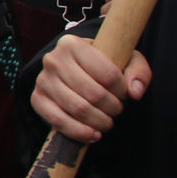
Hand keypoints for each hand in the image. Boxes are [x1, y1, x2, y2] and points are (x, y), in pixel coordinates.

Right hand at [30, 34, 150, 142]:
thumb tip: (135, 92)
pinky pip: (59, 122)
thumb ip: (138, 72)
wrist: (73, 68)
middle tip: (117, 110)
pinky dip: (80, 132)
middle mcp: (53, 59)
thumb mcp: (125, 59)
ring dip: (100, 122)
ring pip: (78, 109)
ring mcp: (43, 80)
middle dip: (112, 108)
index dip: (122, 90)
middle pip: (93, 94)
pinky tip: (94, 134)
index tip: (125, 94)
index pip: (107, 73)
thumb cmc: (102, 64)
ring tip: (108, 122)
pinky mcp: (37, 99)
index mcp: (72, 43)